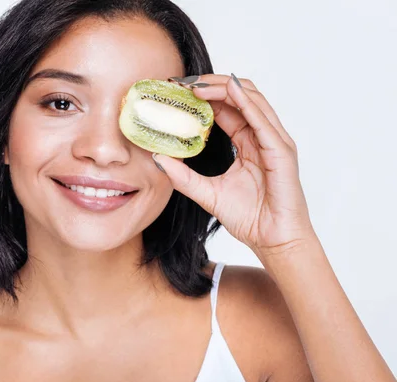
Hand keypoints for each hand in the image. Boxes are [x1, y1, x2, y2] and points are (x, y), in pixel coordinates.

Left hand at [153, 74, 314, 256]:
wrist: (274, 241)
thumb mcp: (207, 193)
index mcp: (246, 142)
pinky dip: (246, 103)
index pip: (225, 108)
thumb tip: (157, 159)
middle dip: (211, 84)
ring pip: (251, 100)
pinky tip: (229, 91)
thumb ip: (183, 177)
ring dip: (224, 87)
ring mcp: (274, 141)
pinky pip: (263, 121)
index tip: (176, 91)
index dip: (203, 96)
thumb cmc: (250, 218)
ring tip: (197, 83)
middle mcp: (261, 136)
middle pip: (238, 96)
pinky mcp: (282, 151)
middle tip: (182, 83)